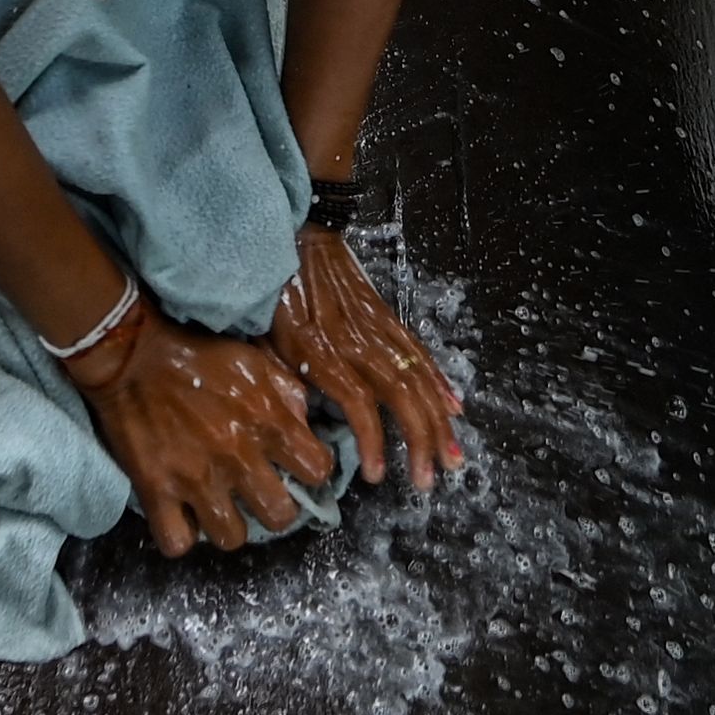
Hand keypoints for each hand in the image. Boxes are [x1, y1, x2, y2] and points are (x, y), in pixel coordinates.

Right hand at [70, 304, 333, 555]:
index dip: (311, 470)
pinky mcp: (156, 491)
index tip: (296, 467)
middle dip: (275, 507)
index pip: (318, 470)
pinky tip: (183, 516)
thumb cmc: (197, 354)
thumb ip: (288, 393)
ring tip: (220, 507)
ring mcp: (196, 479)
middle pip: (280, 516)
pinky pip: (176, 542)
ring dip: (229, 525)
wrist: (131, 354)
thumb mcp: (254, 360)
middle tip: (259, 494)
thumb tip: (306, 428)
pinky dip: (181, 535)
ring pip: (231, 538)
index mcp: (268, 422)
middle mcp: (238, 457)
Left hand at [267, 223, 462, 487]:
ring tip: (453, 457)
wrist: (296, 233)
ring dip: (438, 421)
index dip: (371, 441)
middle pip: (400, 397)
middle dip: (419, 441)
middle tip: (427, 480)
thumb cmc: (268, 292)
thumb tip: (293, 424)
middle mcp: (354, 343)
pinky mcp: (387, 316)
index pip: (357, 404)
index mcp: (318, 351)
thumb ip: (280, 381)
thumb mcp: (259, 340)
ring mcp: (376, 329)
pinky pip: (419, 354)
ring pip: (417, 380)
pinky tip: (454, 407)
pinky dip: (439, 382)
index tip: (374, 476)